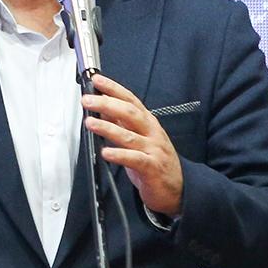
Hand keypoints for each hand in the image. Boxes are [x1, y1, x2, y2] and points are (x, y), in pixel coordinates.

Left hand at [82, 73, 183, 216]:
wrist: (179, 187)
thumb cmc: (155, 161)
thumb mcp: (138, 138)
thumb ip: (121, 124)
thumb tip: (102, 109)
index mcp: (148, 122)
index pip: (130, 100)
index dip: (114, 88)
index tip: (97, 80)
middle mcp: (152, 132)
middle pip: (130, 113)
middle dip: (107, 104)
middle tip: (88, 100)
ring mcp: (153, 149)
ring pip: (129, 135)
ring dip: (108, 127)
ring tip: (90, 123)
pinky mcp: (152, 167)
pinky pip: (134, 159)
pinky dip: (119, 155)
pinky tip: (106, 152)